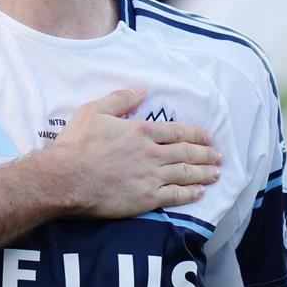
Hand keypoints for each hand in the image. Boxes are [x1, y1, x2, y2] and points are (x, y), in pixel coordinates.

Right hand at [50, 85, 221, 217]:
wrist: (67, 178)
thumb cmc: (77, 144)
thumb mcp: (94, 111)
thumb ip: (120, 99)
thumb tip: (142, 88)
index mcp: (141, 131)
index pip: (176, 131)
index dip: (195, 134)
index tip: (208, 137)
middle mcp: (151, 153)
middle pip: (186, 152)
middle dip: (206, 153)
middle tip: (219, 155)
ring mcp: (151, 177)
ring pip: (185, 173)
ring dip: (204, 173)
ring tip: (216, 173)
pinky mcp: (146, 198)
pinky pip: (175, 195)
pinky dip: (190, 193)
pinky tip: (200, 192)